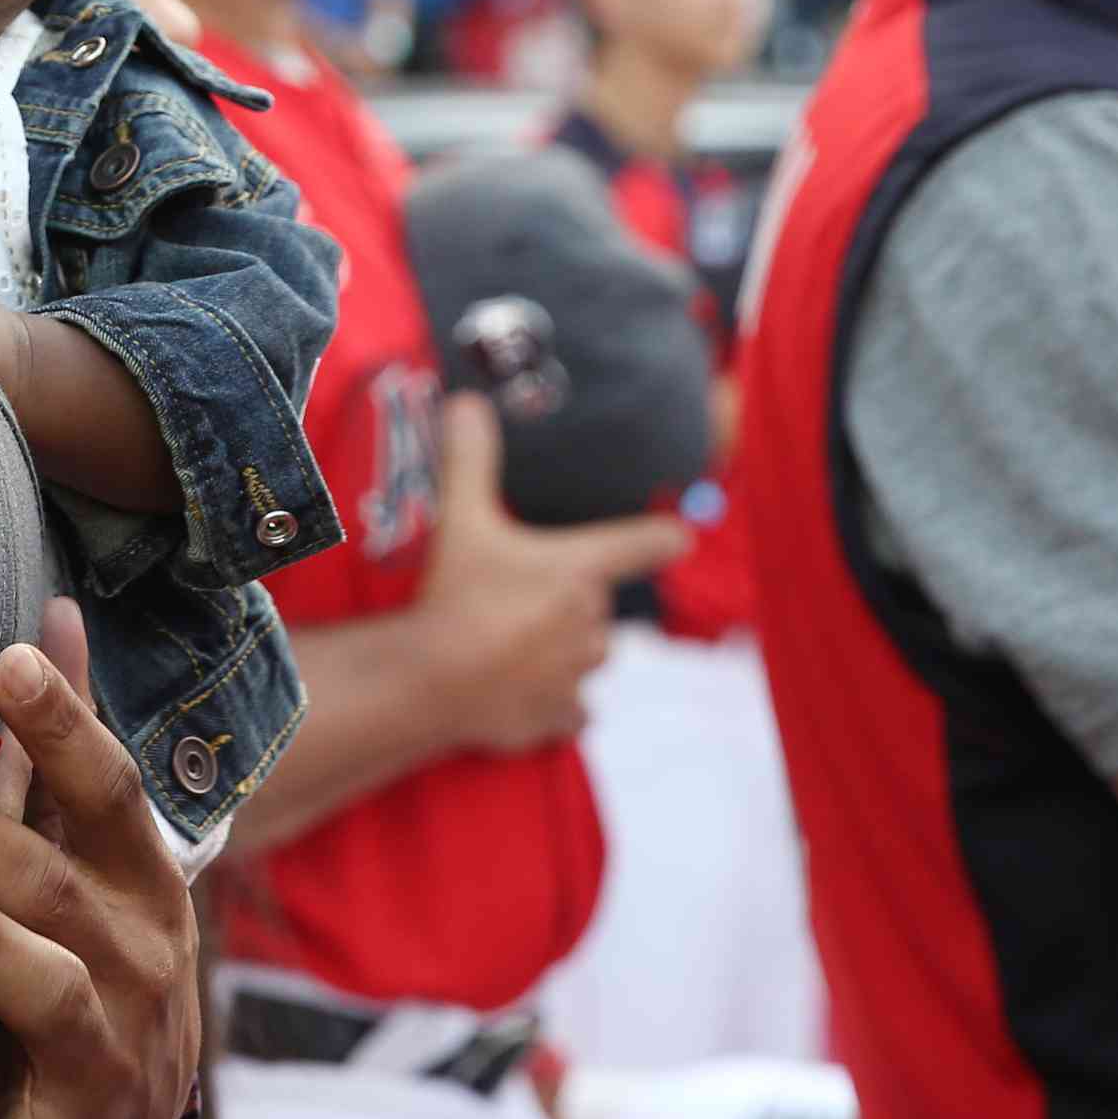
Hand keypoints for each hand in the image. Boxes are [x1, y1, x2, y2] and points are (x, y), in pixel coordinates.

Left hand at [0, 598, 200, 1118]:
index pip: (102, 791)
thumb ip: (66, 742)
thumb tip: (55, 607)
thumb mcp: (97, 848)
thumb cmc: (96, 948)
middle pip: (51, 884)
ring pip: (45, 997)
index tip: (2, 658)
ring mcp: (104, 1055)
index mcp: (136, 880)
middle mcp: (133, 960)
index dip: (61, 724)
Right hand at [415, 392, 686, 753]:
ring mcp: (576, 674)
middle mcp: (591, 622)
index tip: (682, 536)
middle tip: (518, 597)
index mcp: (578, 571)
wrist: (435, 679)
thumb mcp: (461, 519)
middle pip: (597, 606)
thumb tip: (466, 402)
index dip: (663, 538)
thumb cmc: (456, 594)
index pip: (641, 545)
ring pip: (587, 657)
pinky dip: (557, 704)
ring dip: (566, 650)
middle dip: (569, 602)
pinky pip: (573, 711)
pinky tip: (524, 693)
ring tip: (518, 644)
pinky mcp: (557, 717)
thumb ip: (469, 460)